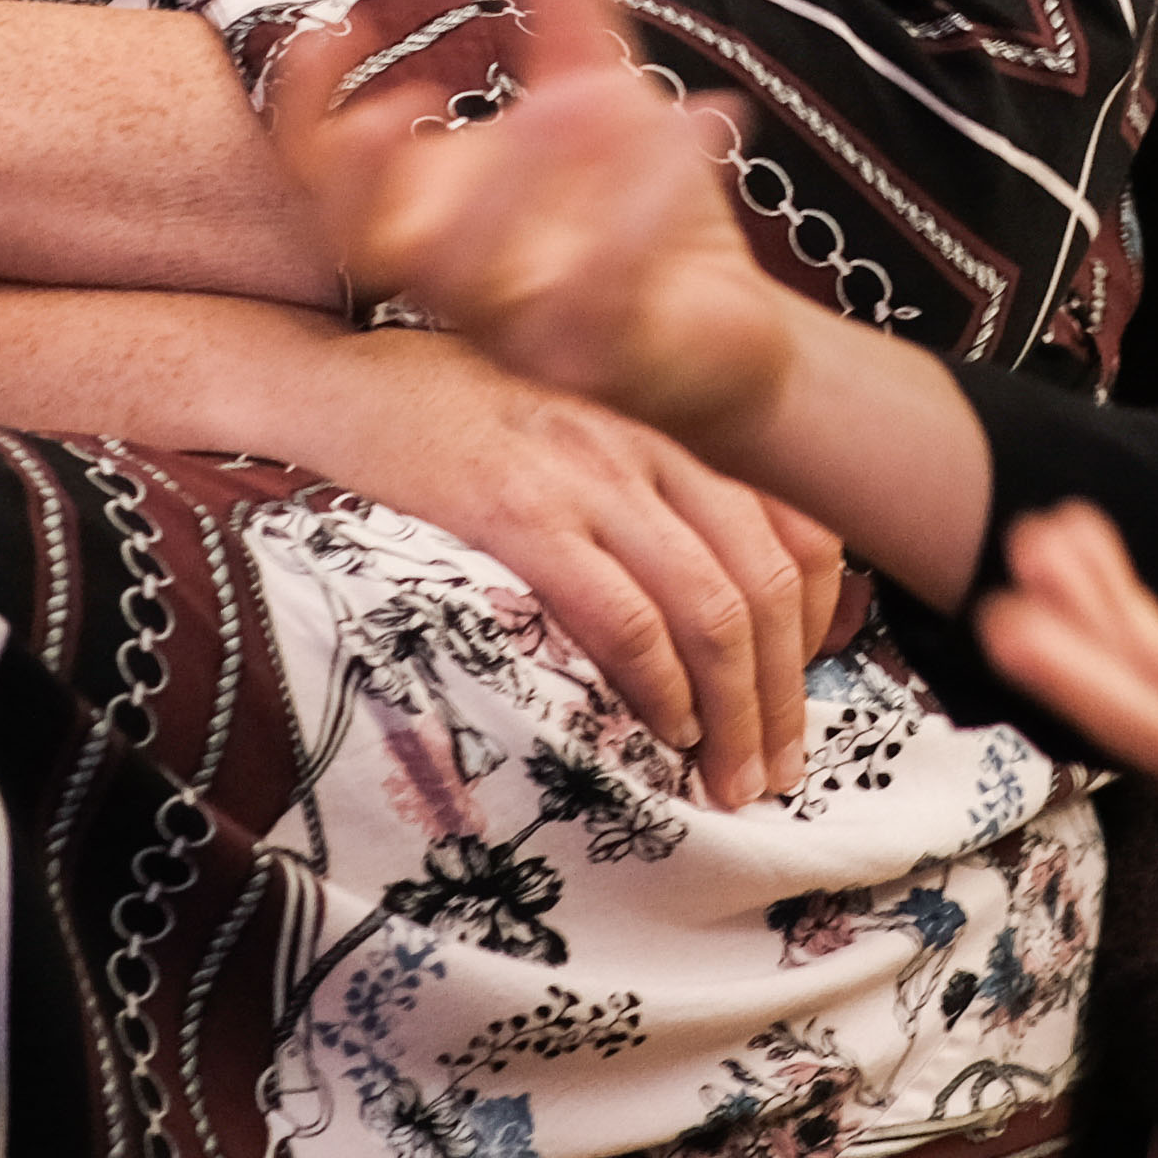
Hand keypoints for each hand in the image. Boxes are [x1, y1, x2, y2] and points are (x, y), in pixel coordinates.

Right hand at [258, 328, 858, 810]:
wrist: (336, 379)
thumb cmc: (444, 413)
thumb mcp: (573, 433)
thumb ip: (640, 491)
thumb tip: (698, 589)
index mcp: (667, 427)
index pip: (795, 526)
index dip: (822, 621)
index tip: (800, 691)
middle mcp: (647, 443)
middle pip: (768, 581)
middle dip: (784, 694)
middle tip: (777, 769)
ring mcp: (588, 474)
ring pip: (714, 606)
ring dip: (737, 711)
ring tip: (731, 778)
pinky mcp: (520, 512)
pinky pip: (625, 615)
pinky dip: (661, 687)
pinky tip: (666, 730)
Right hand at [277, 0, 823, 451]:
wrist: (722, 330)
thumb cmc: (634, 206)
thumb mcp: (593, 68)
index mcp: (428, 212)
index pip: (319, 179)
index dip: (302, 113)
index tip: (338, 24)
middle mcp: (453, 281)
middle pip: (367, 245)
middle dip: (379, 172)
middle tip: (411, 99)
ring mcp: (522, 334)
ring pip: (486, 279)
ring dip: (537, 179)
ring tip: (605, 99)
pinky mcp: (606, 364)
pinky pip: (605, 298)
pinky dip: (650, 207)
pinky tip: (709, 117)